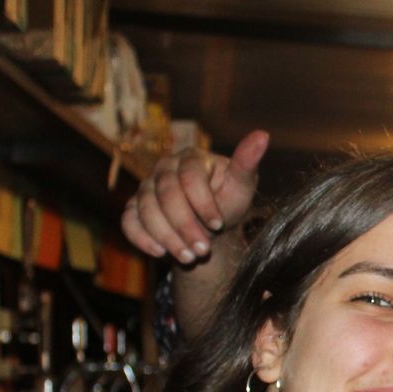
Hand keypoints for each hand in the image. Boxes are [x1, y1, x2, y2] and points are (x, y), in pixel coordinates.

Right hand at [121, 129, 268, 263]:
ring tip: (189, 257)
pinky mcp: (134, 207)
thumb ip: (247, 163)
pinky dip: (142, 238)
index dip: (203, 203)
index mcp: (191, 158)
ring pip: (146, 210)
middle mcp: (164, 168)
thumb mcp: (242, 185)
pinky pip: (128, 221)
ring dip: (167, 237)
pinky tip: (161, 253)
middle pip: (166, 195)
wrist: (211, 226)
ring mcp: (146, 187)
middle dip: (185, 225)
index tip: (219, 225)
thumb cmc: (228, 201)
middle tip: (203, 250)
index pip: (190, 178)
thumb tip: (263, 135)